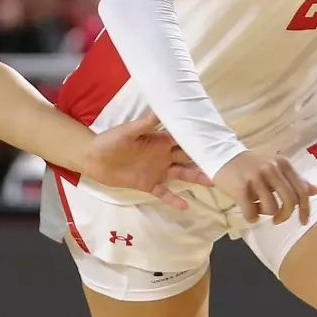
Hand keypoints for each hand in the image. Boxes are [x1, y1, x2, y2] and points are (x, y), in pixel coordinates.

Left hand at [81, 113, 209, 212]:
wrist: (93, 159)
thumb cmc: (109, 141)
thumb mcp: (126, 132)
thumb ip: (144, 124)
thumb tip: (161, 110)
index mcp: (160, 140)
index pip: (183, 139)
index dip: (199, 139)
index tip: (216, 140)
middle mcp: (163, 155)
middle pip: (188, 157)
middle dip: (204, 159)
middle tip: (224, 163)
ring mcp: (157, 170)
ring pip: (181, 174)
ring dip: (196, 178)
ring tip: (213, 182)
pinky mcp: (148, 184)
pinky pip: (164, 192)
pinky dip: (174, 199)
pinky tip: (187, 205)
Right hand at [213, 150, 316, 224]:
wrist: (223, 156)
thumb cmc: (252, 165)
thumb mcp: (276, 168)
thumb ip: (294, 180)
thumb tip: (315, 191)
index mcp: (283, 164)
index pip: (301, 190)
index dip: (305, 209)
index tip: (303, 221)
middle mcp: (272, 169)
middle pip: (289, 202)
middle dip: (285, 216)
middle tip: (277, 219)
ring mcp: (256, 178)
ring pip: (271, 209)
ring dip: (265, 214)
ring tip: (257, 207)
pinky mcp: (241, 187)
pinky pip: (252, 212)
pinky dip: (251, 217)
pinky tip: (248, 210)